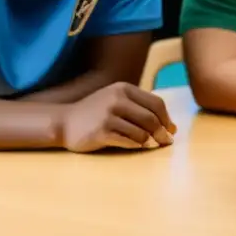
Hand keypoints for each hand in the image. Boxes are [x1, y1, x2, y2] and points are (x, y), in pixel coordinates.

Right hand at [59, 82, 176, 152]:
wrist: (64, 122)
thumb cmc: (96, 112)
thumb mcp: (116, 100)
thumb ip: (140, 107)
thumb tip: (170, 127)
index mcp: (124, 89)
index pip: (156, 103)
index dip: (167, 118)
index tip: (171, 129)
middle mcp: (117, 99)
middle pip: (151, 118)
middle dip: (162, 132)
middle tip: (166, 142)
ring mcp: (108, 116)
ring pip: (142, 132)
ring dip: (148, 141)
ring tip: (148, 144)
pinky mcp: (101, 132)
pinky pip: (128, 141)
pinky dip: (136, 146)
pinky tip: (135, 146)